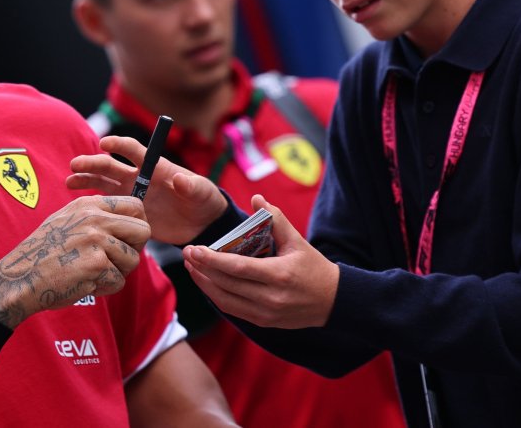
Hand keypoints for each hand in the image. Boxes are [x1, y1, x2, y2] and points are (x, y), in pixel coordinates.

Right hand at [0, 195, 150, 327]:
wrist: (20, 278)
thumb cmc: (43, 254)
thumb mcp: (66, 221)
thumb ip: (96, 218)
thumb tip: (130, 223)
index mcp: (88, 205)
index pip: (135, 206)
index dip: (137, 226)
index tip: (128, 240)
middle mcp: (94, 218)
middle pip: (143, 231)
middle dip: (135, 250)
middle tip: (116, 261)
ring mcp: (96, 240)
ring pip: (133, 260)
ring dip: (117, 273)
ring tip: (92, 274)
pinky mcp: (97, 264)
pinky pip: (119, 281)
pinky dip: (104, 288)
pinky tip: (84, 284)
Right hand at [68, 135, 227, 243]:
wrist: (202, 225)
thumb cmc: (204, 201)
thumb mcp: (203, 192)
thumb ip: (192, 185)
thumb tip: (181, 179)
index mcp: (155, 167)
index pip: (133, 151)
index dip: (119, 145)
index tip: (104, 144)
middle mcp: (138, 178)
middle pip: (110, 166)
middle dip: (92, 163)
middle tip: (75, 165)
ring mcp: (131, 196)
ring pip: (103, 185)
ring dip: (86, 180)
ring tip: (69, 181)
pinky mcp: (129, 214)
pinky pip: (108, 208)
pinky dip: (94, 205)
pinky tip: (79, 206)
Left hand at [182, 195, 338, 328]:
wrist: (333, 302)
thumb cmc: (314, 267)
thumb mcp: (298, 241)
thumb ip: (275, 219)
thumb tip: (256, 198)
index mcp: (279, 275)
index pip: (237, 268)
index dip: (212, 260)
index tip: (194, 249)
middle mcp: (271, 297)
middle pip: (227, 284)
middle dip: (202, 269)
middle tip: (186, 253)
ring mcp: (266, 313)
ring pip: (225, 300)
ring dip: (204, 284)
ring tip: (191, 267)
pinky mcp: (263, 322)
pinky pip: (232, 309)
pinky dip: (216, 296)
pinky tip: (206, 282)